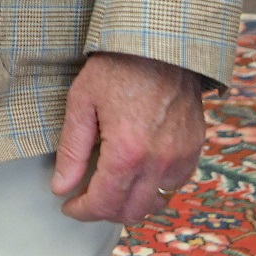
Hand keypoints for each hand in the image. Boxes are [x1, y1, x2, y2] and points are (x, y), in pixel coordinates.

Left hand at [51, 51, 203, 223]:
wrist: (159, 44)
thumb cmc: (115, 68)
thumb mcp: (81, 102)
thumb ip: (72, 149)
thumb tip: (61, 187)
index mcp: (127, 152)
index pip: (104, 203)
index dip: (83, 210)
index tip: (68, 206)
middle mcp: (158, 162)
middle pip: (131, 211)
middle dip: (105, 211)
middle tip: (86, 198)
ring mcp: (181, 157)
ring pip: (156, 202)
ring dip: (131, 202)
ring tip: (110, 186)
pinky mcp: (194, 149)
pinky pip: (175, 183)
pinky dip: (154, 187)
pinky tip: (137, 170)